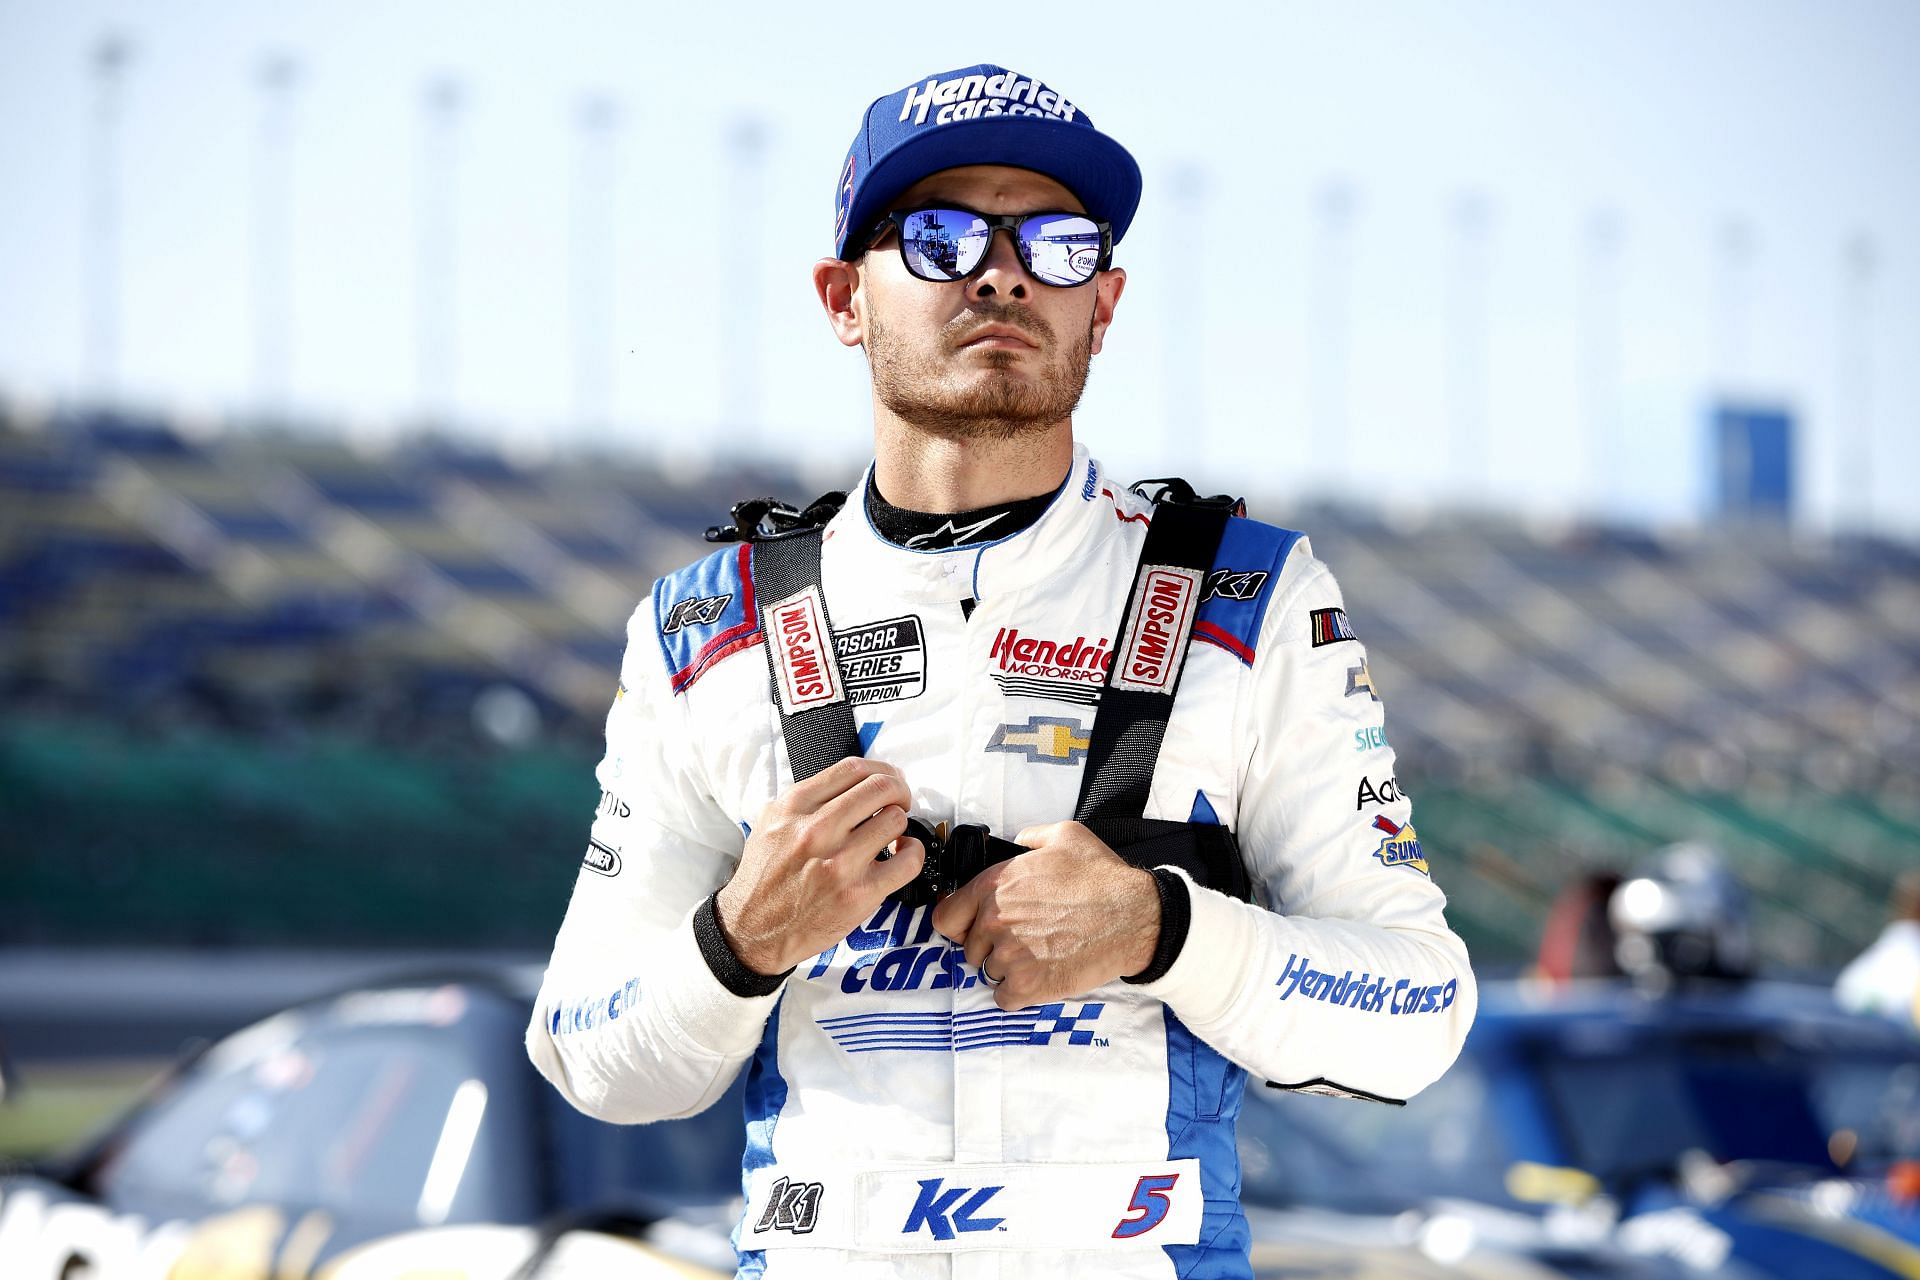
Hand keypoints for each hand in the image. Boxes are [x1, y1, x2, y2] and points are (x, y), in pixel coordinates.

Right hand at [715, 758, 926, 975]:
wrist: (753, 929)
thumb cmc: (765, 877)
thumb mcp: (771, 822)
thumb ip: (808, 799)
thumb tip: (849, 784)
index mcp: (795, 807)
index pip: (853, 768)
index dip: (881, 769)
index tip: (888, 779)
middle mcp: (818, 830)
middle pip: (881, 788)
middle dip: (899, 790)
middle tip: (900, 801)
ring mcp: (840, 863)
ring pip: (896, 819)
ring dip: (902, 823)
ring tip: (893, 833)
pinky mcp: (858, 894)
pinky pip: (908, 862)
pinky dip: (914, 853)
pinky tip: (903, 855)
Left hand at [931, 821, 1159, 1009]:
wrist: (1134, 917)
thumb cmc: (1102, 879)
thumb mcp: (1064, 836)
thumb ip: (1030, 838)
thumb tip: (1017, 842)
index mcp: (995, 885)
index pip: (946, 918)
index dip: (960, 925)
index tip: (974, 929)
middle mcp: (995, 920)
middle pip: (971, 949)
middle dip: (992, 947)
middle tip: (1023, 941)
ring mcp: (1010, 955)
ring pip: (989, 972)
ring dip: (1009, 969)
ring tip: (1040, 956)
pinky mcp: (1029, 985)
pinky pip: (1005, 997)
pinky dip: (1020, 993)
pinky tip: (1042, 975)